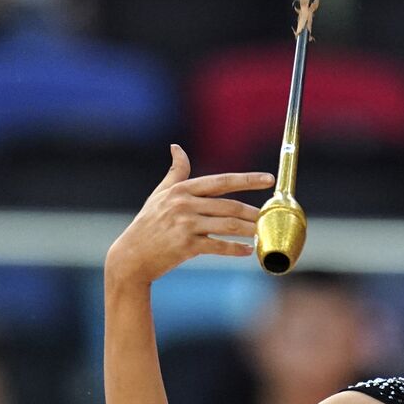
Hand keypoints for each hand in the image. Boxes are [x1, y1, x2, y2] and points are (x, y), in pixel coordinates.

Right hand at [104, 144, 273, 284]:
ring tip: (265, 233)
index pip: (221, 181)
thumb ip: (175, 173)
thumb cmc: (148, 224)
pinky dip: (236, 249)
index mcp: (181, 190)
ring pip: (228, 226)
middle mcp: (184, 205)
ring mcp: (185, 226)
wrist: (132, 256)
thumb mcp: (159, 195)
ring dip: (250, 230)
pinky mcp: (186, 246)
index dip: (247, 179)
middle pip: (229, 206)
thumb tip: (176, 147)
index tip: (269, 179)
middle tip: (271, 216)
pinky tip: (248, 251)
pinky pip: (219, 247)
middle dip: (254, 212)